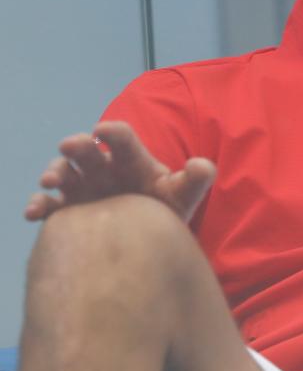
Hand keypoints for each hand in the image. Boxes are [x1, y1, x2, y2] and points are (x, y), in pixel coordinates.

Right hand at [24, 121, 215, 222]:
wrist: (146, 240)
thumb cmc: (165, 210)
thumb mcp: (183, 196)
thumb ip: (196, 180)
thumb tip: (202, 165)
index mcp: (131, 159)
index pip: (123, 138)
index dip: (114, 132)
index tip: (104, 131)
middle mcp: (104, 168)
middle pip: (88, 150)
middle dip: (78, 144)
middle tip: (70, 146)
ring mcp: (84, 188)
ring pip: (64, 173)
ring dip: (54, 172)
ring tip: (49, 182)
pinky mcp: (69, 211)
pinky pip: (50, 206)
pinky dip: (38, 205)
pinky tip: (33, 213)